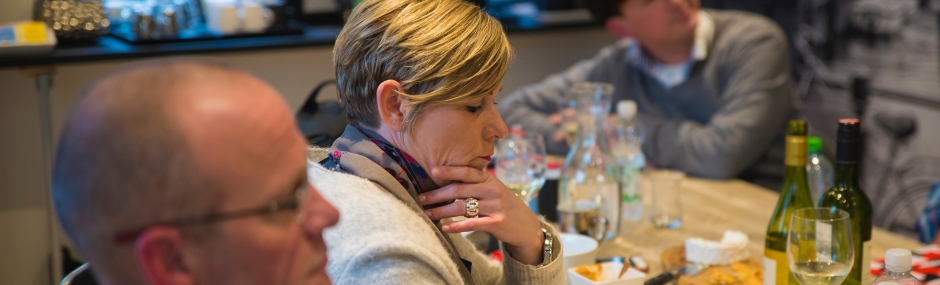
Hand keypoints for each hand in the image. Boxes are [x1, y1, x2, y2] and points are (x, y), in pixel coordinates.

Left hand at [418, 166, 544, 264]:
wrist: (526, 225)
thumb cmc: (504, 206)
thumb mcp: (493, 189)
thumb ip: (475, 184)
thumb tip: (447, 181)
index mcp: (489, 179)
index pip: (467, 172)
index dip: (449, 170)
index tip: (432, 170)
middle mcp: (492, 190)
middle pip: (459, 190)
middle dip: (438, 194)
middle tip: (421, 198)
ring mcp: (495, 206)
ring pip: (462, 207)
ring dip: (442, 211)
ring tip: (427, 214)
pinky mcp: (496, 223)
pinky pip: (472, 223)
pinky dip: (457, 226)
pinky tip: (445, 227)